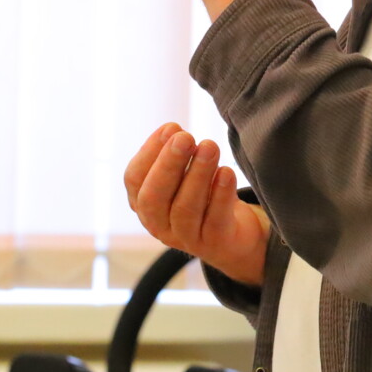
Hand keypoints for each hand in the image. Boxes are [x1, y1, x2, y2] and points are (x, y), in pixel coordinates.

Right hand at [124, 122, 269, 286]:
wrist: (236, 236)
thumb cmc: (205, 196)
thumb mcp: (186, 175)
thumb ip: (177, 155)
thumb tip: (172, 130)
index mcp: (145, 204)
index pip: (134, 180)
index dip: (150, 152)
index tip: (171, 127)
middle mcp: (159, 225)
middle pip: (154, 198)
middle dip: (169, 164)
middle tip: (186, 137)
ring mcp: (186, 238)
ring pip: (185, 209)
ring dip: (197, 174)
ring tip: (209, 146)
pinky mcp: (215, 243)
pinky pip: (214, 221)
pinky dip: (220, 195)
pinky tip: (227, 172)